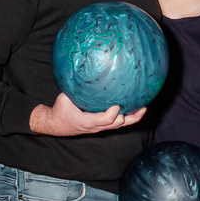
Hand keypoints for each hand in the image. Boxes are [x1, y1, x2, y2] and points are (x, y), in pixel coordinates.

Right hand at [30, 93, 145, 135]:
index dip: (114, 113)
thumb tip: (80, 72)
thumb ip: (72, 88)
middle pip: (117, 123)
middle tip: (141, 105)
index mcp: (87, 121)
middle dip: (129, 115)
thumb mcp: (63, 98)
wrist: (56, 124)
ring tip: (143, 108)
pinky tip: (134, 109)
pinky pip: (117, 124)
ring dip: (132, 118)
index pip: (105, 119)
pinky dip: (127, 118)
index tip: (118, 104)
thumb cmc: (60, 110)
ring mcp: (100, 128)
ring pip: (119, 126)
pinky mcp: (101, 126)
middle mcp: (96, 126)